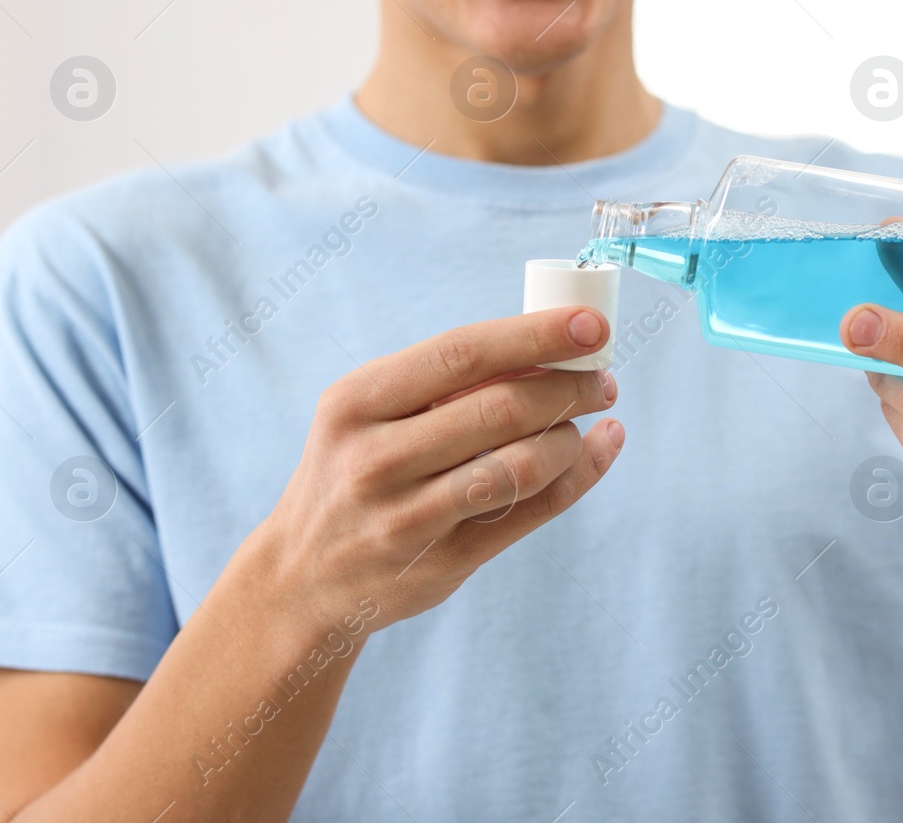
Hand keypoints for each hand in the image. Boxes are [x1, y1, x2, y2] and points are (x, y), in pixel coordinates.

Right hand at [259, 308, 623, 634]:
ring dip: (569, 437)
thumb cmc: (353, 472)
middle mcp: (374, 459)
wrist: (301, 578)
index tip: (591, 324)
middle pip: (500, 408)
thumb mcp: (368, 415)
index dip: (535, 335)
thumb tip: (551, 348)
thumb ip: (444, 385)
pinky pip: (530, 512)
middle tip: (600, 379)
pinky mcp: (441, 564)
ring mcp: (406, 518)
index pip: (461, 353)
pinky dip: (578, 476)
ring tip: (583, 423)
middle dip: (568, 388)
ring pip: (520, 465)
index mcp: (355, 403)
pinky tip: (596, 450)